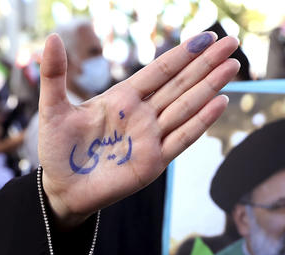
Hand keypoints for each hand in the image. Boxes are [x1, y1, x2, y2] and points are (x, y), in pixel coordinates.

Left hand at [38, 32, 239, 227]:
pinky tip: (220, 103)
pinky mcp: (153, 162)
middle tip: (232, 42)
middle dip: (205, 64)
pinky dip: (200, 121)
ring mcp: (150, 138)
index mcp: (122, 98)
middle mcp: (141, 115)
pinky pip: (181, 138)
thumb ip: (54, 75)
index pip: (159, 71)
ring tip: (232, 66)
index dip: (182, 53)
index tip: (206, 36)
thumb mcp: (53, 109)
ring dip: (209, 87)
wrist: (62, 189)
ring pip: (186, 106)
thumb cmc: (57, 151)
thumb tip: (51, 38)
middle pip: (180, 84)